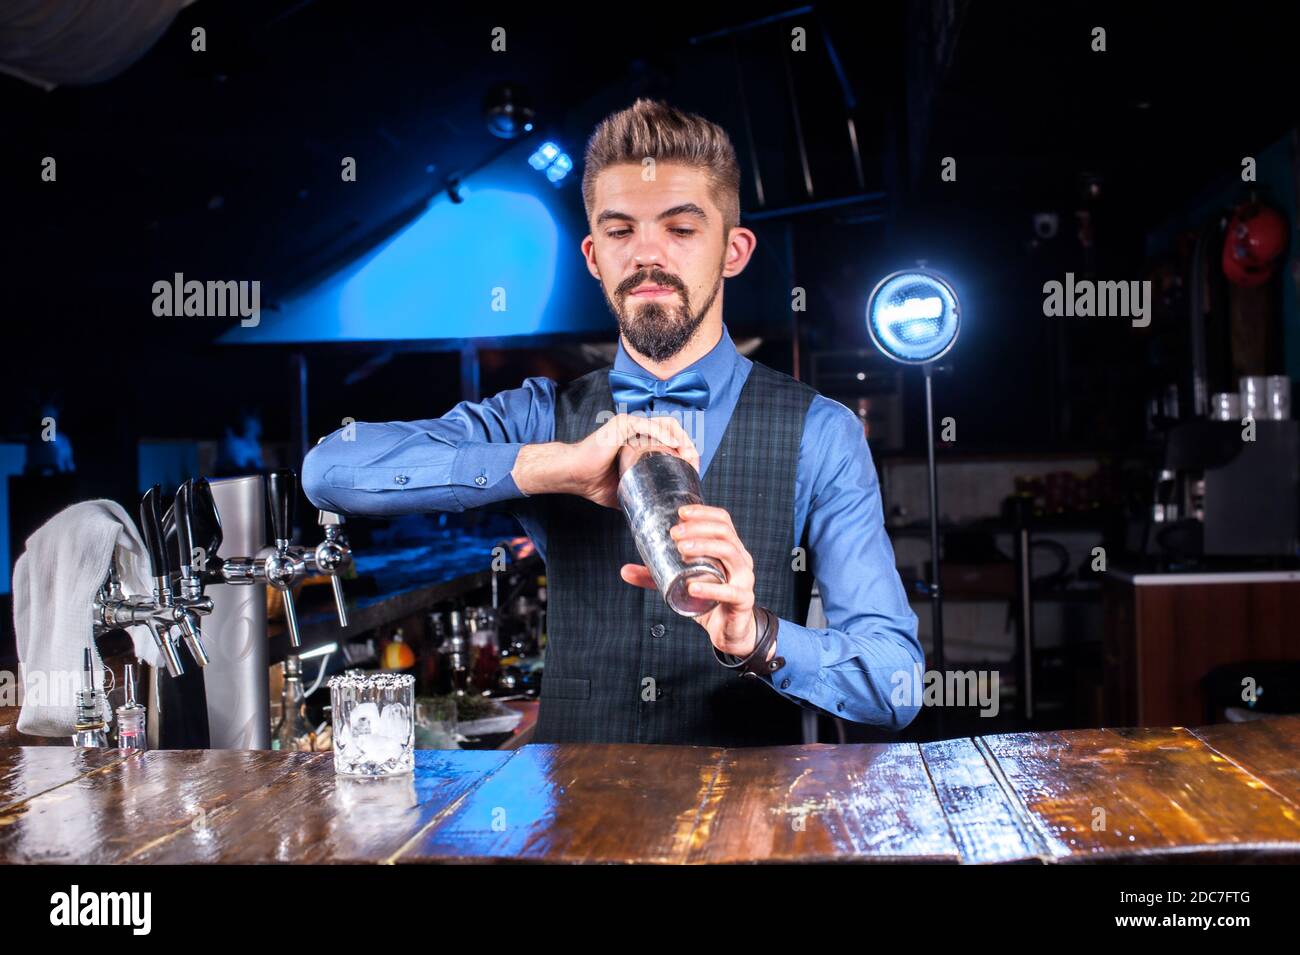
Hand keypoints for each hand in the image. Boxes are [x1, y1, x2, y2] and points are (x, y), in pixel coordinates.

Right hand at [512, 413, 698, 508]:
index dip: (685, 451)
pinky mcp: (621, 424)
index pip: (669, 438)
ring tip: (688, 455)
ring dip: (681, 438)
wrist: (574, 476)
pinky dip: (664, 434)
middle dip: (688, 444)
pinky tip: (675, 445)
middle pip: (672, 429)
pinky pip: (648, 426)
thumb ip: (642, 493)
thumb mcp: (627, 489)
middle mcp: (636, 429)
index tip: (693, 468)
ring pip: (665, 424)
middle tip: (694, 463)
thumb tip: (659, 511)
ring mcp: (629, 424)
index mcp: (638, 441)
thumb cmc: (594, 481)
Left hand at [620, 503, 772, 660]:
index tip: (681, 513)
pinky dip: (710, 587)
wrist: (729, 630)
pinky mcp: (743, 600)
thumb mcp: (680, 583)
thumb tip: (624, 570)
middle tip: (674, 534)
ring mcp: (745, 579)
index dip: (703, 512)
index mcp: (730, 548)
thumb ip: (655, 576)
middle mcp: (741, 559)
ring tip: (682, 550)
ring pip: (730, 553)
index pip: (722, 520)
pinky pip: (730, 591)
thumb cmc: (708, 599)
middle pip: (724, 533)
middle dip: (698, 528)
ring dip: (704, 547)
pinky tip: (693, 586)